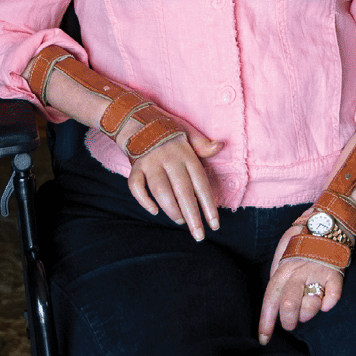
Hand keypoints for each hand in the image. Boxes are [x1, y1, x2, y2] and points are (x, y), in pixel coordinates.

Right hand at [126, 118, 224, 241]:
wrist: (136, 119)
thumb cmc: (167, 130)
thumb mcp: (188, 132)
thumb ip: (202, 144)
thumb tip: (220, 146)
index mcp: (185, 153)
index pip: (200, 183)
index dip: (208, 205)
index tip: (215, 224)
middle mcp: (169, 159)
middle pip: (183, 191)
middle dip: (193, 216)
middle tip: (199, 236)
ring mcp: (151, 163)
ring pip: (161, 191)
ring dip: (171, 209)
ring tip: (181, 221)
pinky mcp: (135, 166)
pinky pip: (136, 186)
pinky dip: (144, 200)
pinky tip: (154, 211)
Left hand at [258, 220, 343, 344]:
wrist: (329, 219)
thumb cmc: (304, 237)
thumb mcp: (284, 249)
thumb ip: (277, 271)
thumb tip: (274, 295)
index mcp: (283, 267)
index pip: (270, 298)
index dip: (266, 321)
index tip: (263, 339)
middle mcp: (299, 271)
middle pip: (288, 306)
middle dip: (288, 321)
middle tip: (291, 322)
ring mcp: (318, 273)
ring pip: (310, 307)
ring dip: (309, 312)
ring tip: (310, 303)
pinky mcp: (336, 274)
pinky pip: (332, 299)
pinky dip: (328, 303)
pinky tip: (325, 297)